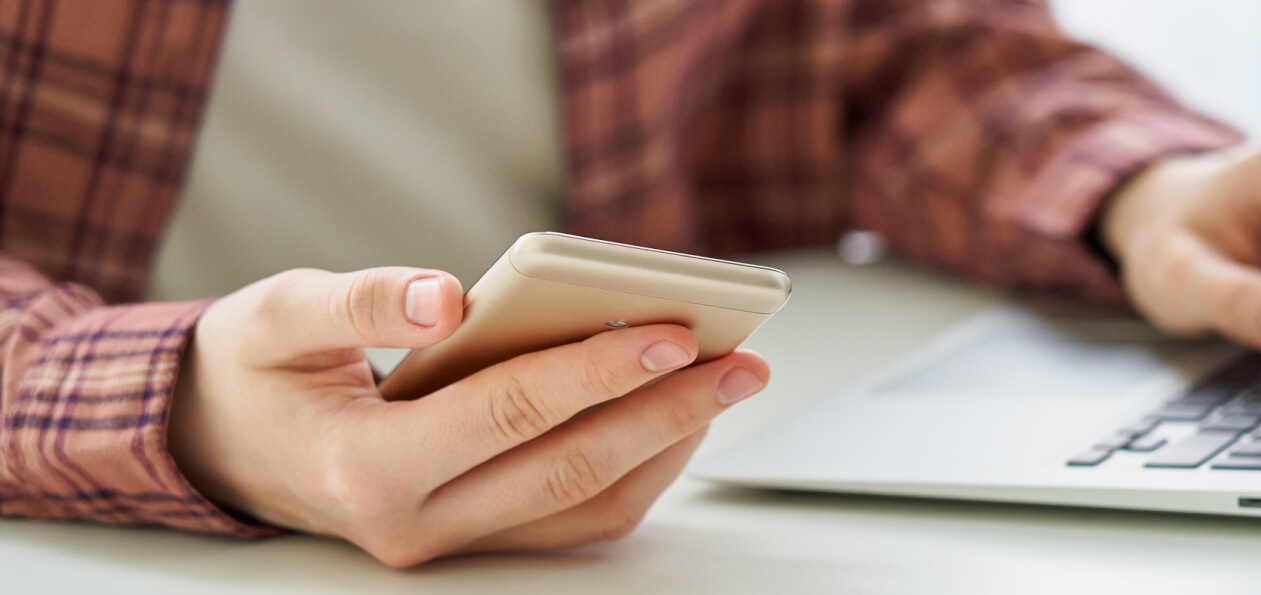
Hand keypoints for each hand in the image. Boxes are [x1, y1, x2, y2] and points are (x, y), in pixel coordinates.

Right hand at [168, 267, 768, 566]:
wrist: (220, 444)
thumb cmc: (256, 371)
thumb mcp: (278, 314)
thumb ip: (361, 301)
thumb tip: (449, 294)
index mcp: (367, 467)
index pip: (507, 415)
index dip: (596, 372)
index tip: (673, 330)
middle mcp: (414, 523)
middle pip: (568, 469)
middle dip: (665, 414)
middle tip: (740, 362)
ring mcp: (448, 543)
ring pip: (585, 509)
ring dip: (666, 447)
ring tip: (727, 382)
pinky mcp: (474, 538)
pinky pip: (575, 519)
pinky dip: (636, 471)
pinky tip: (675, 415)